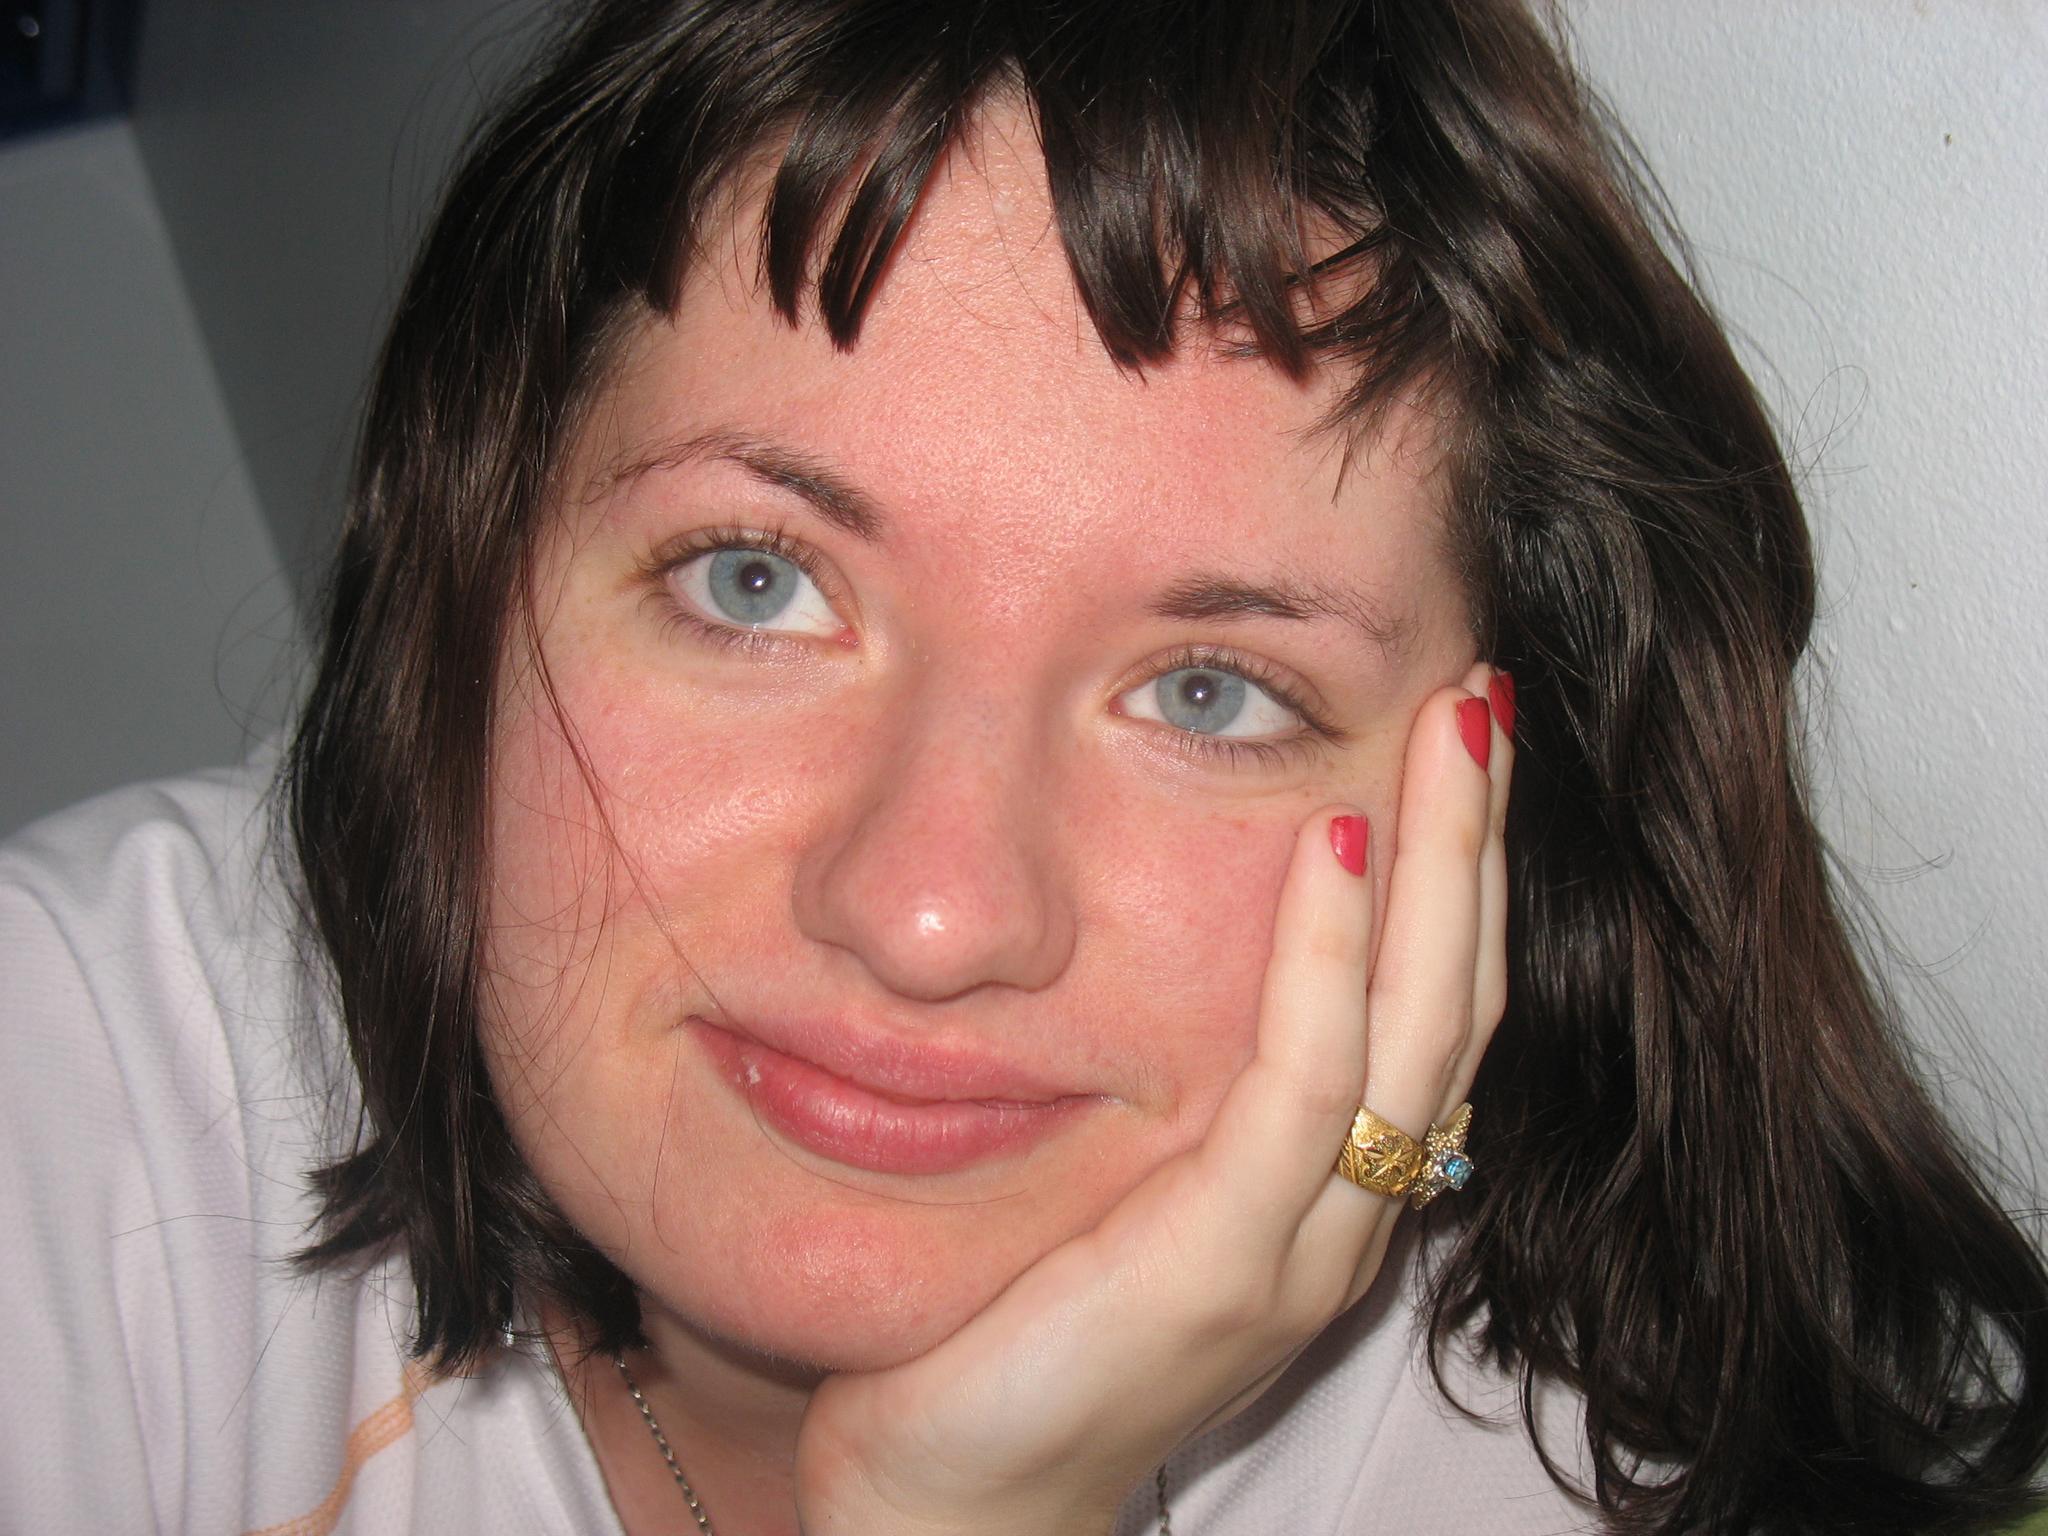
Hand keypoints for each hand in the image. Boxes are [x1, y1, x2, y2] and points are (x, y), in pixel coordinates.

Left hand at [793, 666, 1513, 1535]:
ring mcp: (1297, 1253)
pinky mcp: (1218, 1270)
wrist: (953, 1507)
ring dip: (1442, 865)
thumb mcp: (1124, 1188)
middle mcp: (1342, 1222)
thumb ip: (1184, 1093)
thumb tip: (1175, 949)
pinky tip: (1334, 846)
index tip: (1459, 743)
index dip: (1463, 878)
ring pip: (1415, 1033)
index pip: (1431, 1016)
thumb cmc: (1020, 1336)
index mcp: (1326, 1196)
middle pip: (1456, 1005)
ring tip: (1452, 726)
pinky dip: (1329, 961)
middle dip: (1479, 841)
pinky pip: (1299, 1090)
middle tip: (1486, 695)